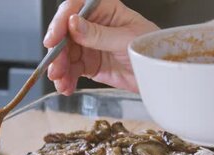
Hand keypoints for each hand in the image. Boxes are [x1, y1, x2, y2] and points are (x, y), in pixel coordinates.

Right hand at [43, 0, 157, 94]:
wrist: (160, 75)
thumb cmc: (151, 48)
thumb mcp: (126, 40)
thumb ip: (98, 34)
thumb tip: (73, 24)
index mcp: (104, 10)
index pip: (75, 7)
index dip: (60, 21)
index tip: (54, 38)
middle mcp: (93, 25)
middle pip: (65, 33)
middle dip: (57, 52)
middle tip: (55, 68)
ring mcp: (89, 45)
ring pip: (65, 54)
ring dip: (59, 69)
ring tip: (61, 82)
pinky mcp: (89, 64)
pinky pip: (71, 70)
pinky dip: (66, 80)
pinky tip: (66, 87)